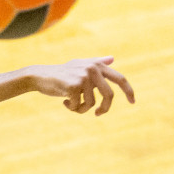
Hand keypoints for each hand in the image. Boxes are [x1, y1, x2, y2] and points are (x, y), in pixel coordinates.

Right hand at [0, 57, 134, 113]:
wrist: (40, 76)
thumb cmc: (61, 73)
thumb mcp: (80, 66)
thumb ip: (96, 63)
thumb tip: (112, 59)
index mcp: (97, 65)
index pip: (120, 78)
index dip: (129, 91)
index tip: (133, 102)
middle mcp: (93, 69)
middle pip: (109, 95)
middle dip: (105, 108)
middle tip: (99, 114)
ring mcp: (84, 77)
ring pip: (91, 104)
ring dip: (81, 109)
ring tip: (71, 105)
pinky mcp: (74, 86)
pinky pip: (78, 105)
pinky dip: (71, 108)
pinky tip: (63, 101)